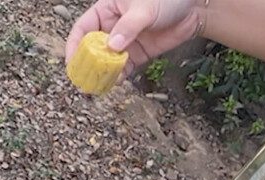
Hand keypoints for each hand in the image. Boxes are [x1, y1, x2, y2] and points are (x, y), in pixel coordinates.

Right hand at [65, 0, 199, 73]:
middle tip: (83, 80)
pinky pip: (124, 68)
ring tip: (97, 86)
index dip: (74, 45)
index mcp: (106, 10)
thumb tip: (112, 47)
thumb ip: (128, 27)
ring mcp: (125, 42)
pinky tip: (116, 82)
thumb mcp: (144, 8)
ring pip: (107, 61)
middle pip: (92, 49)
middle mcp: (112, 27)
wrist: (193, 7)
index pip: (83, 28)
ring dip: (102, 74)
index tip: (72, 61)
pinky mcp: (138, 54)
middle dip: (87, 64)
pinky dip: (119, 76)